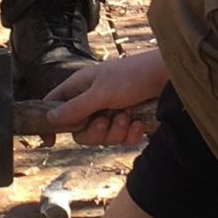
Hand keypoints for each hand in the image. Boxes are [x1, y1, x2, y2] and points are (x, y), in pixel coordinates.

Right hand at [43, 49, 167, 145]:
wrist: (167, 77)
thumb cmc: (132, 76)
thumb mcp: (101, 92)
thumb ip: (76, 107)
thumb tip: (50, 119)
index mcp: (80, 87)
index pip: (54, 105)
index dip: (50, 123)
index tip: (51, 142)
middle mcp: (92, 100)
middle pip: (79, 131)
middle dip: (95, 131)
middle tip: (106, 119)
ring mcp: (110, 112)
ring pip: (102, 137)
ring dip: (116, 131)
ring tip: (127, 116)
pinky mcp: (128, 121)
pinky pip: (121, 139)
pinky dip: (130, 134)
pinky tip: (138, 123)